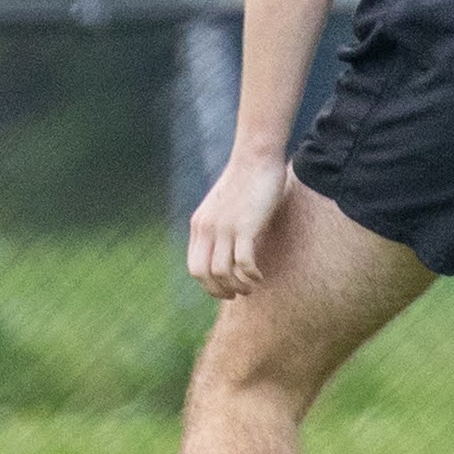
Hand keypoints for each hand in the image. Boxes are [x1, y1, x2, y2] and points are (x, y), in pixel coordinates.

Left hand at [187, 150, 292, 300]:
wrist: (255, 158)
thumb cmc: (244, 182)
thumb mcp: (222, 207)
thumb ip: (218, 227)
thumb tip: (224, 249)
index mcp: (198, 225)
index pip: (194, 267)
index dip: (208, 285)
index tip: (225, 291)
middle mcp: (206, 229)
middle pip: (203, 274)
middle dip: (220, 291)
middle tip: (238, 295)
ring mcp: (224, 228)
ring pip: (223, 272)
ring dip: (238, 286)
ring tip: (252, 286)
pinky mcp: (244, 226)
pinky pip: (243, 263)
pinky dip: (251, 275)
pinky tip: (260, 276)